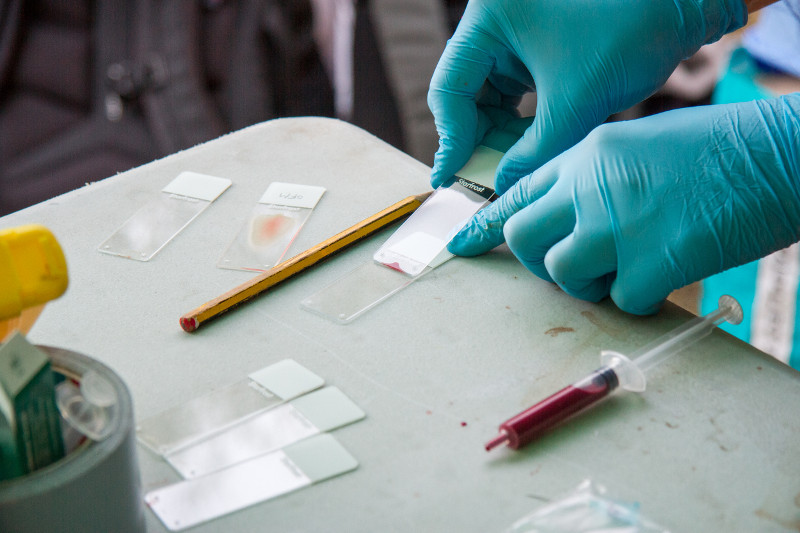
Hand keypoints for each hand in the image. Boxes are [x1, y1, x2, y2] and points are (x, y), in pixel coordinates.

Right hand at [427, 0, 746, 192]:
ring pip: (487, 95)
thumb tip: (500, 188)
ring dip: (498, 133)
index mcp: (491, 17)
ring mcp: (513, 29)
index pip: (450, 88)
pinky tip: (528, 145)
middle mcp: (494, 20)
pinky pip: (511, 89)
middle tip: (484, 180)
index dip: (452, 139)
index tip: (451, 178)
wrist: (682, 4)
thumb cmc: (632, 33)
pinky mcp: (533, 42)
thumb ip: (532, 152)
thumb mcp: (575, 103)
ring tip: (513, 166)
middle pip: (464, 93)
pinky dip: (517, 120)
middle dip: (477, 139)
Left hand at [448, 95, 799, 313]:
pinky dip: (640, 298)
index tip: (460, 246)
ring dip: (588, 284)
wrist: (779, 155)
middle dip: (539, 261)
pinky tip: (666, 272)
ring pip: (562, 275)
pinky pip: (621, 302)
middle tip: (573, 266)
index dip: (484, 225)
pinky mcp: (653, 263)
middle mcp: (591, 188)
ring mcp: (618, 225)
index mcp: (587, 157)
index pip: (516, 193)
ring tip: (625, 268)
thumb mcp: (638, 147)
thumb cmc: (717, 151)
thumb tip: (566, 221)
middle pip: (523, 238)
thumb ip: (593, 181)